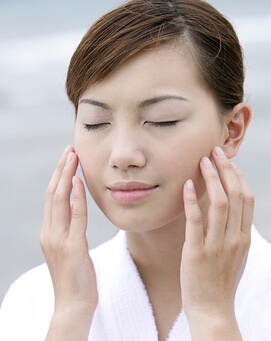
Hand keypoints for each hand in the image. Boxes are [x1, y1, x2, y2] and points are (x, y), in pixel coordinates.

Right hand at [40, 146, 97, 339]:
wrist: (73, 305)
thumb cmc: (76, 277)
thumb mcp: (70, 249)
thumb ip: (70, 229)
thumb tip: (77, 207)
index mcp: (49, 233)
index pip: (51, 198)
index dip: (58, 177)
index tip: (66, 159)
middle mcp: (50, 233)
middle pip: (52, 194)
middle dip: (61, 170)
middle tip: (69, 150)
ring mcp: (59, 240)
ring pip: (59, 200)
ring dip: (66, 176)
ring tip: (73, 157)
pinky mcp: (73, 247)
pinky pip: (76, 217)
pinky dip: (76, 197)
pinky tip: (78, 182)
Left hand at [181, 146, 253, 339]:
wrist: (212, 310)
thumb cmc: (220, 281)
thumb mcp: (234, 254)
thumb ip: (233, 232)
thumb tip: (228, 210)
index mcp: (244, 237)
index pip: (247, 199)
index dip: (239, 177)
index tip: (228, 162)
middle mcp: (234, 238)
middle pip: (236, 195)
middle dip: (227, 170)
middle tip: (215, 152)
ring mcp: (216, 246)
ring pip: (220, 204)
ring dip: (212, 179)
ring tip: (203, 161)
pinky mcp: (196, 252)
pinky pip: (196, 221)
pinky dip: (192, 201)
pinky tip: (187, 185)